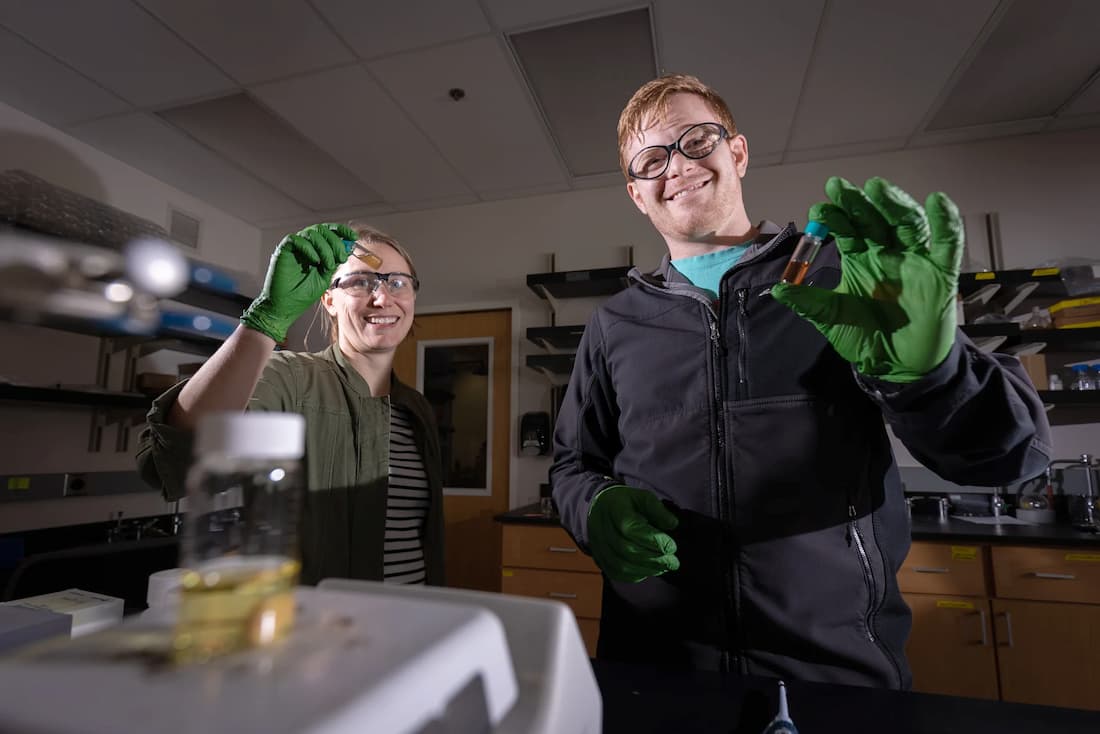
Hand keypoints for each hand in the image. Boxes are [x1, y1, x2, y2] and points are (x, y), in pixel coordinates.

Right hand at [240, 223, 355, 341]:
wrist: (286, 306)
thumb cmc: (302, 294)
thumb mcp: (325, 277)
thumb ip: (333, 262)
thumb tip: (346, 249)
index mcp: (316, 250)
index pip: (329, 232)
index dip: (342, 231)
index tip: (354, 237)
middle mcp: (305, 246)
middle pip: (322, 230)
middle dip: (336, 242)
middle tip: (341, 257)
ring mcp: (294, 247)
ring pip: (311, 233)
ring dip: (324, 247)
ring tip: (327, 264)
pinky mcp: (283, 250)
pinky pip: (296, 239)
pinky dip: (308, 248)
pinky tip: (315, 261)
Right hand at [587, 485, 679, 582]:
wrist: (600, 508)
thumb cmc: (626, 502)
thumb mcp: (643, 497)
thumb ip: (658, 509)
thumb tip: (673, 524)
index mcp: (614, 509)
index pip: (631, 529)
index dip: (653, 540)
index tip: (672, 546)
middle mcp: (602, 529)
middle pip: (626, 549)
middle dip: (653, 559)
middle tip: (673, 562)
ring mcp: (598, 545)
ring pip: (620, 565)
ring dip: (646, 569)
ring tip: (664, 567)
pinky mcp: (599, 558)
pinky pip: (616, 573)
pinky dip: (635, 575)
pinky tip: (650, 570)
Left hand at [771, 176, 963, 382]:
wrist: (897, 366)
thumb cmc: (865, 338)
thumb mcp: (832, 319)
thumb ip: (809, 303)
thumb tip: (777, 290)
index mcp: (860, 259)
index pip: (847, 230)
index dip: (835, 218)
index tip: (818, 210)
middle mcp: (886, 253)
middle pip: (874, 220)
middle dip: (858, 203)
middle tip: (839, 188)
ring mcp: (914, 260)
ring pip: (907, 223)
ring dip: (894, 204)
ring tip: (877, 188)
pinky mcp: (941, 272)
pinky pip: (948, 243)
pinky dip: (946, 221)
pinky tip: (937, 202)